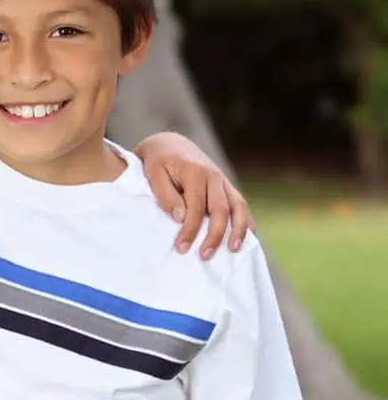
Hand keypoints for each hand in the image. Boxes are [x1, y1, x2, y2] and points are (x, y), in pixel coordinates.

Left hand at [136, 132, 254, 258]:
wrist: (169, 143)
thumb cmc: (157, 161)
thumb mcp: (153, 173)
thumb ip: (165, 195)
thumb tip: (180, 217)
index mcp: (195, 172)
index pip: (195, 207)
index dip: (189, 229)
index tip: (181, 248)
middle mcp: (214, 176)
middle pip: (221, 209)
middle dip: (214, 235)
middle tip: (204, 256)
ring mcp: (223, 181)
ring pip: (239, 207)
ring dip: (238, 230)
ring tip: (233, 251)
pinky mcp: (227, 186)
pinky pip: (241, 205)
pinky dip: (246, 222)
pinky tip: (246, 238)